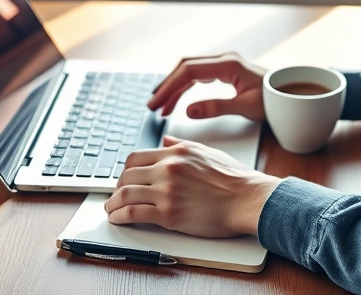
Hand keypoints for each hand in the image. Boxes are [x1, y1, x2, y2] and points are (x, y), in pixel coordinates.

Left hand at [105, 135, 281, 236]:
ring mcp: (166, 191)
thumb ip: (181, 145)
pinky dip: (120, 216)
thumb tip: (165, 141)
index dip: (126, 170)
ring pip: (125, 194)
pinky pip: (133, 213)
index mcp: (176, 152)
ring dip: (113, 203)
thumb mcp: (206, 152)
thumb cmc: (234, 179)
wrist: (248, 198)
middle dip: (118, 187)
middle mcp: (168, 168)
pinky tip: (117, 219)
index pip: (136, 157)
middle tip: (116, 195)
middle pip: (127, 175)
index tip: (124, 179)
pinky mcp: (168, 213)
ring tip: (112, 209)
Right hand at [147, 52, 266, 121]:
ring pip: (190, 69)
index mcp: (229, 64)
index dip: (170, 86)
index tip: (157, 102)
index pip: (189, 71)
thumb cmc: (273, 101)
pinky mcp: (225, 68)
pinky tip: (177, 98)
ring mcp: (224, 62)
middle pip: (186, 67)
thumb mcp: (246, 107)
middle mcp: (224, 58)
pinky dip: (185, 85)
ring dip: (174, 86)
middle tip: (153, 105)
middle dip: (167, 86)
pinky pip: (198, 73)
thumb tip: (188, 110)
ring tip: (161, 105)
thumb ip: (216, 107)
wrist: (289, 94)